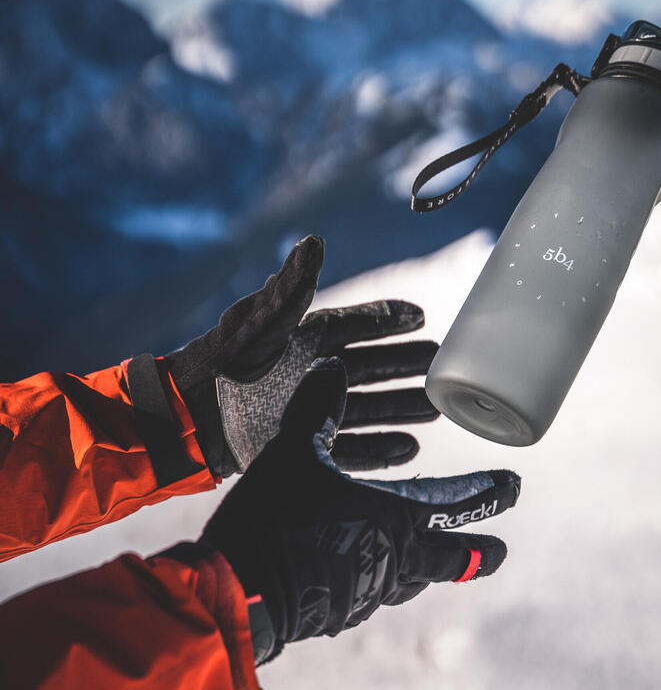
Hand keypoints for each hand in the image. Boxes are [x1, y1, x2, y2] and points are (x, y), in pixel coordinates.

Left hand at [159, 235, 438, 475]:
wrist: (191, 416)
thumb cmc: (225, 361)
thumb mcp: (261, 321)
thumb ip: (292, 287)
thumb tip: (314, 241)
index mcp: (309, 338)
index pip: (358, 325)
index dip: (389, 320)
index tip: (421, 317)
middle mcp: (316, 372)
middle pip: (374, 367)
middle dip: (407, 365)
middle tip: (440, 364)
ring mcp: (314, 409)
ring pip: (370, 407)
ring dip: (403, 408)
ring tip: (436, 410)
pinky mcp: (308, 443)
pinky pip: (354, 447)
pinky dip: (381, 448)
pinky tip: (410, 448)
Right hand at [201, 358, 520, 662]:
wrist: (239, 591)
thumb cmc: (275, 516)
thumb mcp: (294, 450)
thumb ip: (317, 408)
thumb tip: (330, 365)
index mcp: (393, 516)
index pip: (457, 503)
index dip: (487, 493)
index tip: (513, 485)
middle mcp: (392, 558)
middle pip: (453, 558)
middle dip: (480, 550)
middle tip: (502, 548)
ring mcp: (369, 591)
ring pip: (415, 578)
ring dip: (434, 565)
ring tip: (440, 557)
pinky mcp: (342, 611)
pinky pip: (376, 592)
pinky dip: (387, 578)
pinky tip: (373, 574)